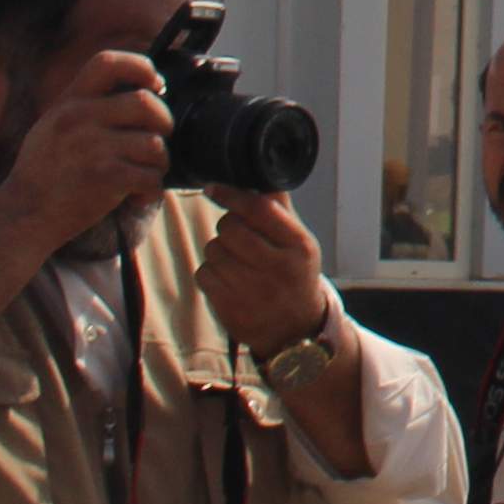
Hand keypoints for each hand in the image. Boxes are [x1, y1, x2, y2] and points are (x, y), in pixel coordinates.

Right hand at [0, 46, 171, 249]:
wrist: (22, 215)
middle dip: (163, 120)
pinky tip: (139, 194)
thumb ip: (85, 106)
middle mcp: (79, 119)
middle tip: (161, 134)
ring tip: (147, 172)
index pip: (108, 62)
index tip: (154, 83)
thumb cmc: (42, 172)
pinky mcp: (105, 177)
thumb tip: (138, 92)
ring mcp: (93, 147)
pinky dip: (152, 188)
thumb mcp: (51, 125)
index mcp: (68, 103)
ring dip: (160, 161)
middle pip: (145, 102)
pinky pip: (150, 176)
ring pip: (154, 143)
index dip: (140, 66)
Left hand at [197, 193, 334, 357]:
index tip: (214, 188)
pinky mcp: (232, 308)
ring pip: (213, 250)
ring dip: (218, 249)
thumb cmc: (294, 274)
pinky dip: (210, 271)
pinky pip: (204, 274)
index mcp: (299, 246)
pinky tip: (227, 276)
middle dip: (227, 225)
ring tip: (235, 258)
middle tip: (235, 233)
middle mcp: (279, 268)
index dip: (232, 195)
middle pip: (230, 228)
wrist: (294, 328)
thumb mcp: (300, 242)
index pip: (260, 209)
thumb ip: (280, 210)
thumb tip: (259, 175)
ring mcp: (254, 291)